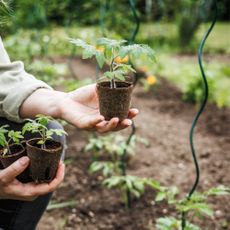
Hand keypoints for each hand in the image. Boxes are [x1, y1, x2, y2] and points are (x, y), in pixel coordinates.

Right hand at [0, 157, 64, 200]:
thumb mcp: (2, 177)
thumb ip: (14, 169)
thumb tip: (27, 159)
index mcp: (30, 192)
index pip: (51, 187)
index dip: (59, 176)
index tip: (62, 165)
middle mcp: (33, 191)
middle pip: (52, 183)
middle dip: (58, 172)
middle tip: (59, 159)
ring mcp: (32, 188)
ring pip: (47, 180)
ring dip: (53, 171)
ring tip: (56, 159)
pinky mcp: (29, 184)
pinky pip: (42, 177)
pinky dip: (47, 170)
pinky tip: (47, 162)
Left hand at [20, 84, 138, 132]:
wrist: (65, 100)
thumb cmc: (82, 96)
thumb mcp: (96, 90)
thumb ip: (106, 87)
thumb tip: (118, 80)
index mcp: (107, 113)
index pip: (120, 116)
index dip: (128, 115)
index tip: (135, 111)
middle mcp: (101, 121)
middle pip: (115, 126)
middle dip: (123, 124)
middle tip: (129, 121)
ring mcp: (92, 124)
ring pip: (104, 129)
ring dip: (111, 126)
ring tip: (117, 120)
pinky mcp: (82, 124)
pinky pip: (90, 125)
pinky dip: (95, 122)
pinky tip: (101, 118)